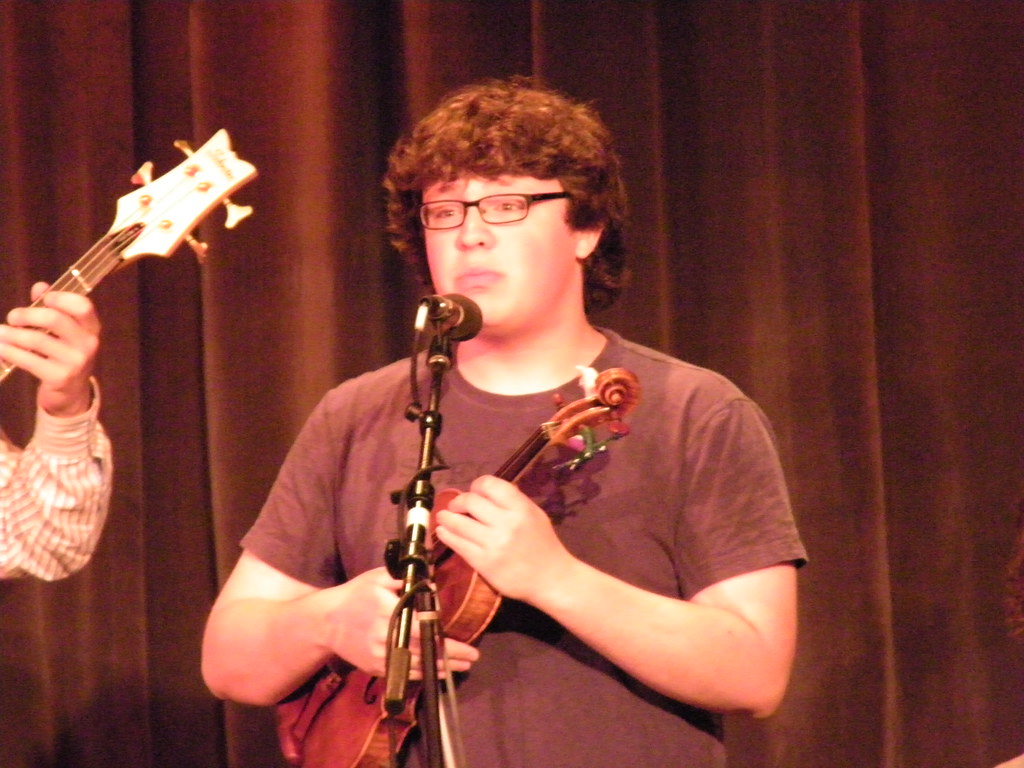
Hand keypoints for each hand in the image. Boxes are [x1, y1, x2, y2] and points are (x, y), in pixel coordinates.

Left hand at [0, 283, 100, 416]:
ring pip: (36, 339)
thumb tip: (39, 287)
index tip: (43, 299)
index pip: (82, 306)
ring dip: (11, 334)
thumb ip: (52, 308)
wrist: (71, 394)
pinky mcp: (59, 377)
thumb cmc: (64, 355)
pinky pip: (28, 359)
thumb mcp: (64, 332)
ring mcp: (75, 362)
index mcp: (91, 328)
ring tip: (0, 332)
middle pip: (54, 319)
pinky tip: (0, 347)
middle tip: (12, 317)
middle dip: (26, 315)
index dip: (61, 298)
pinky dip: (9, 351)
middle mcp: (88, 344)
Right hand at [321, 567, 477, 678]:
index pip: (423, 628)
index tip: (465, 642)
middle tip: (473, 658)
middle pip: (423, 650)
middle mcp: (385, 636)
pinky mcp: (374, 668)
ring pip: (415, 666)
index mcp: (389, 612)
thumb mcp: (377, 577)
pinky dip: (421, 675)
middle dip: (450, 657)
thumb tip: (430, 580)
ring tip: (462, 667)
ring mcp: (379, 656)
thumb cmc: (355, 594)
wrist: (326, 621)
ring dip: (440, 668)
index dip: (444, 637)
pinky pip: (402, 673)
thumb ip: (404, 578)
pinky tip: (437, 673)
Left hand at [434, 475, 575, 603]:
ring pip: (460, 524)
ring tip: (441, 516)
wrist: (551, 579)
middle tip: (454, 506)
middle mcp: (506, 523)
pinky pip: (459, 545)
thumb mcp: (534, 514)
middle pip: (471, 502)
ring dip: (446, 517)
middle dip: (458, 502)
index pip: (490, 485)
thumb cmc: (543, 544)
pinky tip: (442, 531)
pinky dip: (447, 536)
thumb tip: (483, 492)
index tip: (473, 491)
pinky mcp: (483, 563)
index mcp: (521, 508)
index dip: (476, 486)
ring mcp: (493, 544)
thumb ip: (512, 501)